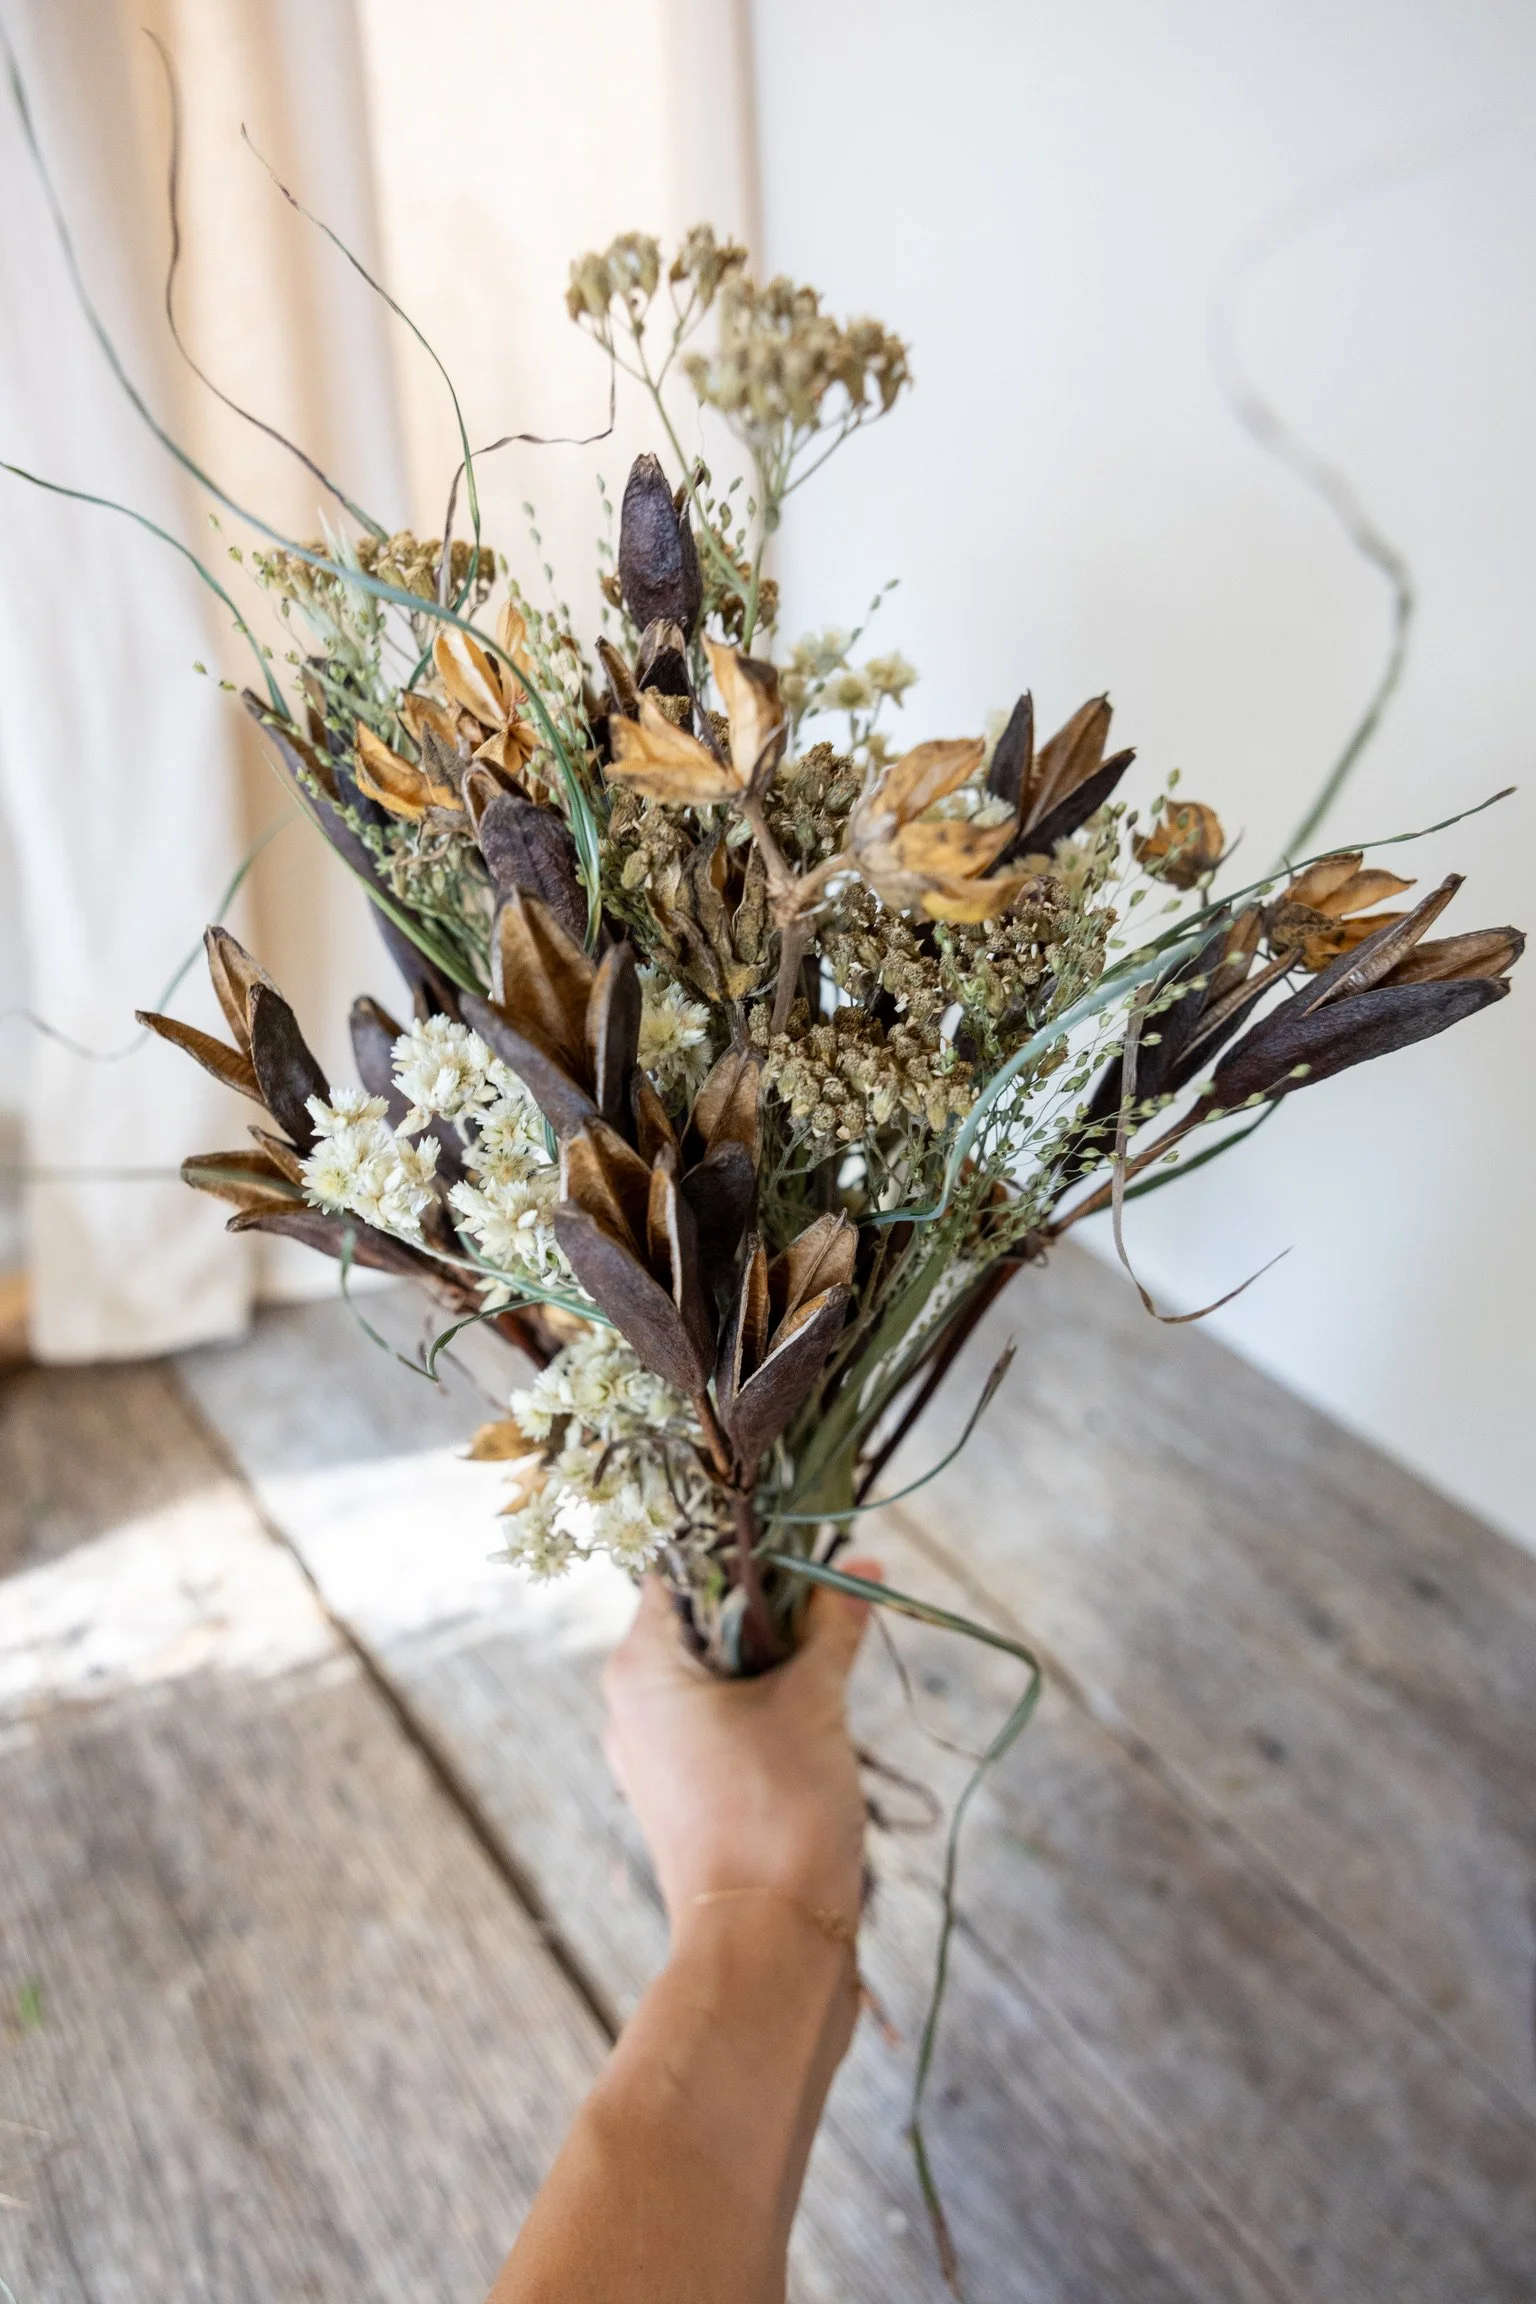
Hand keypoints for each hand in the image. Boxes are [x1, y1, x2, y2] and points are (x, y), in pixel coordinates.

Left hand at [601, 1561, 881, 1931]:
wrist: (767, 1947)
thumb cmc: (780, 1809)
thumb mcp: (814, 1702)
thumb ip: (833, 1626)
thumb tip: (862, 1566)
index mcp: (640, 1666)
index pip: (681, 1565)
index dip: (746, 1545)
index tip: (807, 1539)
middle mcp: (630, 1705)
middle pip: (699, 1618)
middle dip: (771, 1605)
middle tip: (833, 1598)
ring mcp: (652, 1755)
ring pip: (714, 1675)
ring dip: (773, 1659)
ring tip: (832, 1655)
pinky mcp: (681, 1796)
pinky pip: (719, 1724)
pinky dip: (763, 1707)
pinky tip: (815, 1714)